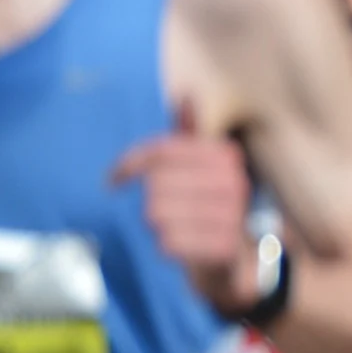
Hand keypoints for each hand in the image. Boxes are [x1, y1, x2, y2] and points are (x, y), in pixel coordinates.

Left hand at [112, 104, 263, 313]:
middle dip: (151, 200)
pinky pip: (168, 242)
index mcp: (227, 156)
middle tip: (162, 211)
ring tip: (175, 228)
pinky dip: (167, 246)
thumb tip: (187, 95)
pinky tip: (180, 245)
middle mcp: (235, 183)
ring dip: (158, 224)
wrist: (236, 258)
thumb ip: (189, 135)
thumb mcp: (200, 167)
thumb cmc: (208, 204)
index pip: (161, 150)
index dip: (130, 163)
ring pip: (158, 214)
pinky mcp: (225, 249)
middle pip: (156, 184)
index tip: (115, 177)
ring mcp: (234, 217)